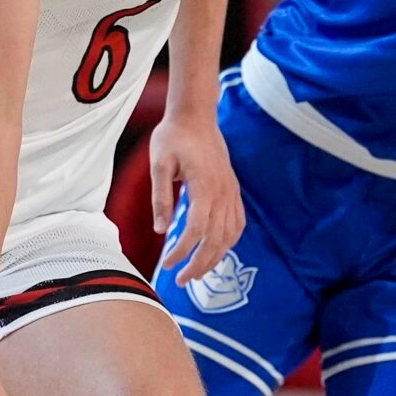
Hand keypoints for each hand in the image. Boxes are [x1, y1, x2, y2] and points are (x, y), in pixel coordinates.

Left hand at [150, 111, 244, 283]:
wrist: (196, 115)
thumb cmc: (173, 137)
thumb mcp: (158, 164)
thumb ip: (161, 198)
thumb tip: (160, 230)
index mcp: (205, 186)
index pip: (196, 230)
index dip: (182, 251)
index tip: (167, 264)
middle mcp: (223, 192)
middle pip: (216, 239)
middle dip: (199, 265)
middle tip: (181, 280)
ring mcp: (231, 192)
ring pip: (230, 235)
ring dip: (215, 258)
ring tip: (197, 272)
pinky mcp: (233, 190)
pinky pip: (238, 223)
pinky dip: (229, 242)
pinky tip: (217, 251)